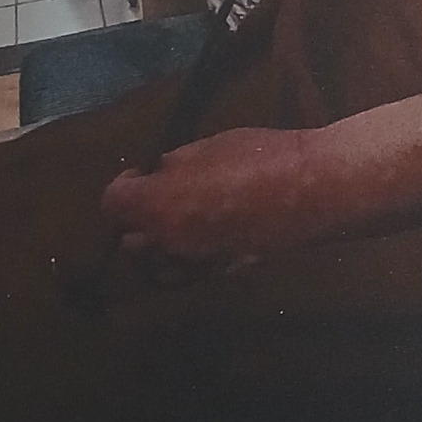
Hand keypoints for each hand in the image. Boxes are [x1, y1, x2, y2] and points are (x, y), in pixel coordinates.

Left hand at [101, 124, 358, 267]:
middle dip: (138, 220)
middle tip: (160, 196)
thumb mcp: (207, 147)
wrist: (309, 190)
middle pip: (130, 243)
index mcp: (159, 206)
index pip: (112, 204)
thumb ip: (173, 165)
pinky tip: (209, 235)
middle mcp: (169, 244)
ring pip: (157, 268)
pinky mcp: (222, 275)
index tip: (143, 172)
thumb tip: (157, 173)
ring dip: (158, 247)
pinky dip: (188, 260)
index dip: (124, 186)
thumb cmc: (257, 157)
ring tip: (179, 221)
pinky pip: (191, 273)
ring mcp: (196, 265)